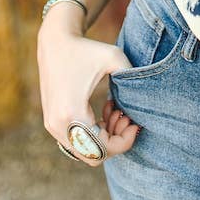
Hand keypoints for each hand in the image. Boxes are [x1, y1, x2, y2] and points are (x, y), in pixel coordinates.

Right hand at [37, 28, 140, 165]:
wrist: (56, 42)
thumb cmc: (87, 49)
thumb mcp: (114, 58)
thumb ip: (133, 76)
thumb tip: (147, 98)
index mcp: (72, 113)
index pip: (102, 150)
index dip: (124, 143)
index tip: (135, 123)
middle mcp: (58, 125)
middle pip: (93, 156)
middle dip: (115, 141)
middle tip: (126, 117)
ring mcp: (52, 125)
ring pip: (85, 151)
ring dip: (105, 137)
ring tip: (116, 110)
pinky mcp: (52, 122)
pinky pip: (76, 142)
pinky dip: (94, 133)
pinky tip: (105, 111)